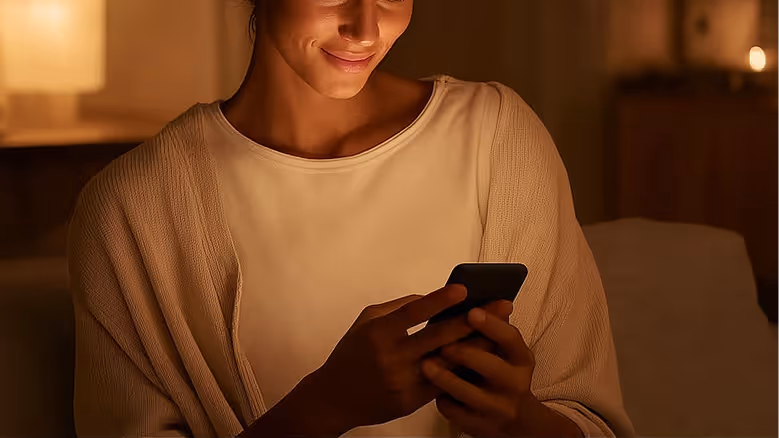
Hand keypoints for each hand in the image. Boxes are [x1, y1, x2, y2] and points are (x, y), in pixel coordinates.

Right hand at [305, 285, 513, 433]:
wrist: (333, 398)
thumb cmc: (351, 353)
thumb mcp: (365, 322)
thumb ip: (396, 308)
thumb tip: (429, 297)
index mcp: (378, 333)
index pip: (413, 312)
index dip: (439, 300)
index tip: (464, 289)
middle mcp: (392, 357)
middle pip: (439, 337)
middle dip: (473, 320)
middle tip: (502, 306)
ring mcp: (403, 382)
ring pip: (447, 361)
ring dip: (477, 345)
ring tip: (501, 331)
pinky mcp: (410, 401)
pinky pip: (443, 383)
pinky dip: (463, 369)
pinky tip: (482, 357)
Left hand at [421, 305, 583, 437]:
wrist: (514, 420)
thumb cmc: (501, 372)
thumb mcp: (505, 352)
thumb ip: (491, 328)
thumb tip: (469, 295)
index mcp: (522, 359)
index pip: (510, 338)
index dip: (491, 325)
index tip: (471, 311)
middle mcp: (515, 384)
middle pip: (488, 365)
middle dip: (462, 352)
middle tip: (440, 342)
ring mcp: (497, 408)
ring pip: (466, 392)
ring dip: (444, 377)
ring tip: (425, 365)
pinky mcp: (479, 427)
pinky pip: (454, 412)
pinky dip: (441, 400)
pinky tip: (428, 390)